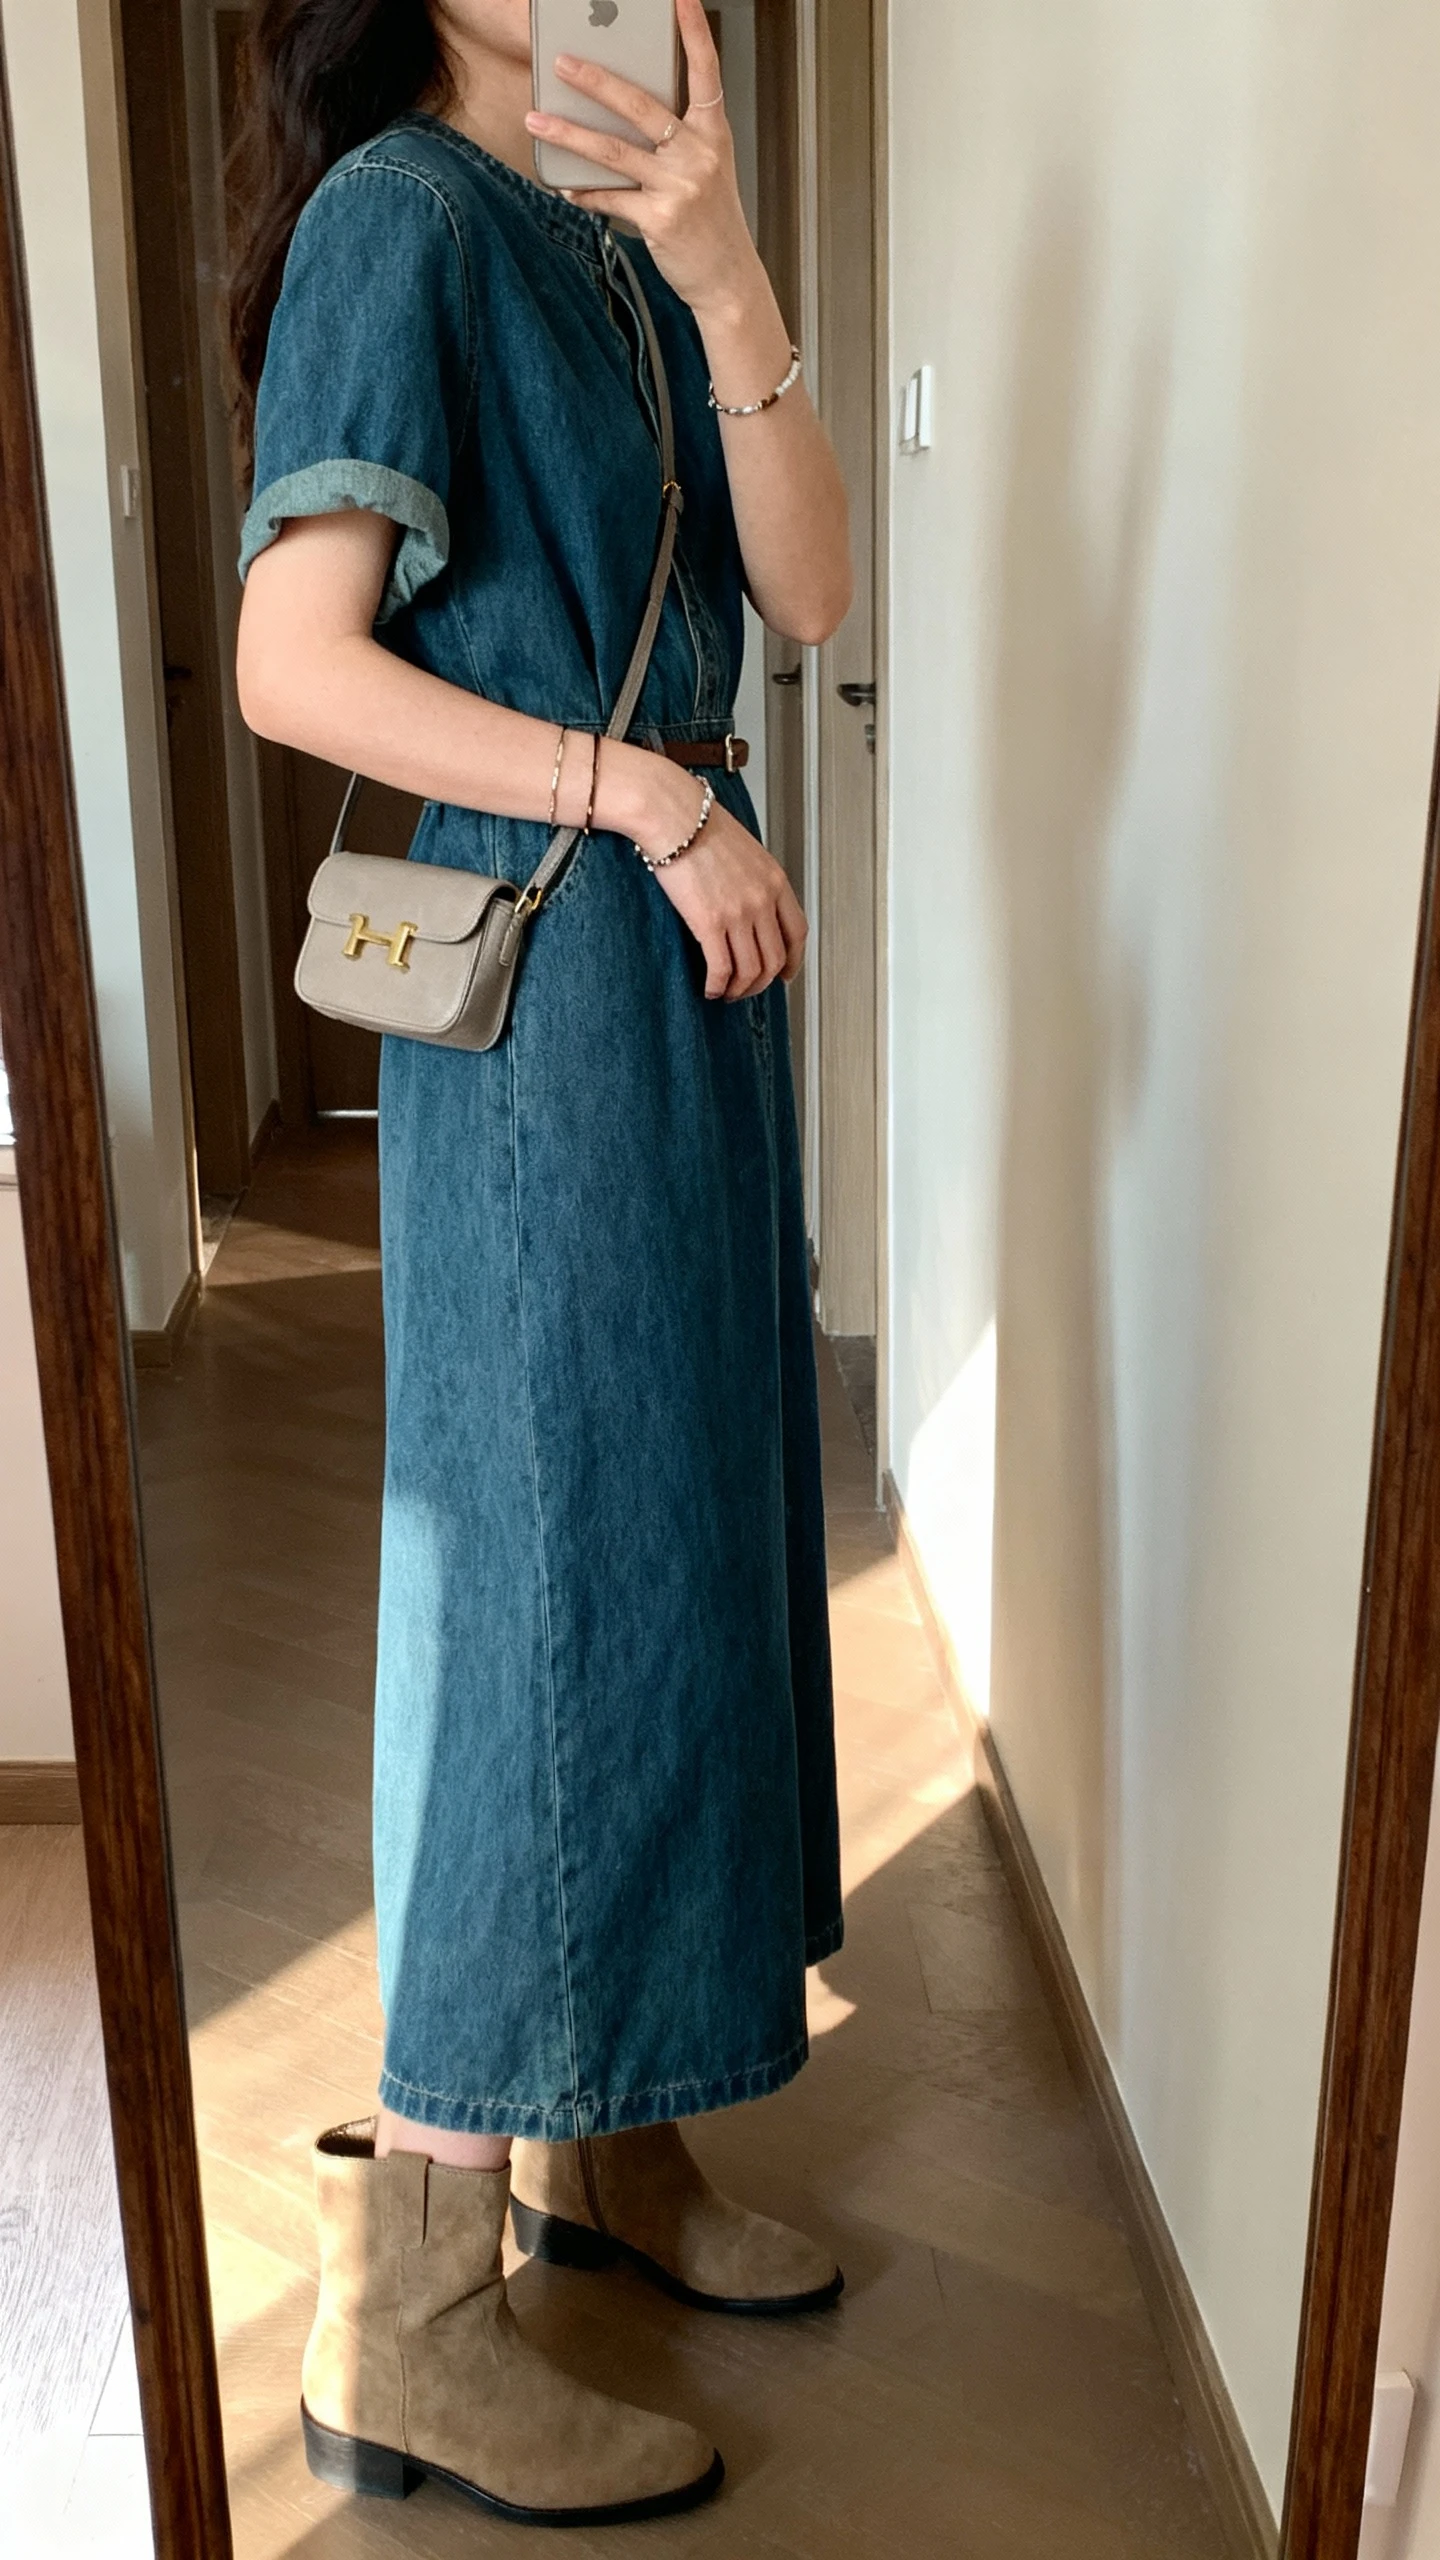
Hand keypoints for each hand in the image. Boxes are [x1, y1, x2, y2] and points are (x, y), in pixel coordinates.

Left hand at [524, 0, 761, 321]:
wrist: (728, 277)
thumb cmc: (713, 220)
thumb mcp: (707, 168)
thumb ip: (676, 137)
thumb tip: (624, 113)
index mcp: (712, 132)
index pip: (705, 70)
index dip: (693, 30)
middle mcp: (698, 153)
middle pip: (640, 105)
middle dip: (596, 81)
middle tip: (562, 62)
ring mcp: (679, 186)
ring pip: (614, 151)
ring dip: (569, 134)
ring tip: (537, 119)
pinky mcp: (659, 219)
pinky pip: (610, 198)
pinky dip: (584, 191)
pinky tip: (563, 184)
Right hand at [610, 752, 806, 999]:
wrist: (672, 815)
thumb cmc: (698, 824)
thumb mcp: (744, 849)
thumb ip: (754, 879)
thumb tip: (747, 906)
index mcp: (775, 880)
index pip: (797, 933)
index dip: (793, 961)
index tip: (784, 975)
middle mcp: (762, 899)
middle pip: (775, 959)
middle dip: (761, 983)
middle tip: (746, 990)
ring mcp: (738, 913)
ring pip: (750, 970)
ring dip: (738, 989)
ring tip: (725, 993)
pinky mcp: (710, 923)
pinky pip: (721, 969)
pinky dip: (717, 986)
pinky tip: (709, 988)